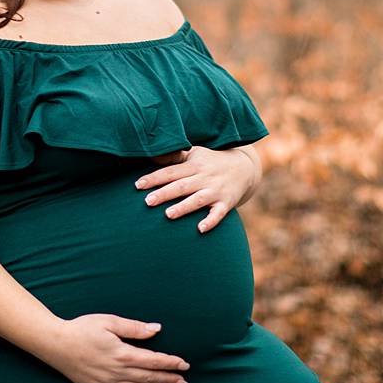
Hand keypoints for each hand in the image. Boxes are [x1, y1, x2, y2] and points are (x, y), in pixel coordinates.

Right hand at [41, 314, 189, 382]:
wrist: (55, 344)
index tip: (185, 364)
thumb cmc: (82, 328)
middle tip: (185, 381)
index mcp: (123, 353)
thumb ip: (134, 328)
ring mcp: (108, 382)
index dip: (171, 363)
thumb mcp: (109, 321)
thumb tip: (156, 329)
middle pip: (150, 377)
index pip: (154, 360)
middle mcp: (118, 371)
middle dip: (169, 378)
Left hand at [135, 146, 259, 232]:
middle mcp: (204, 178)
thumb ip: (173, 156)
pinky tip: (200, 229)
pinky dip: (210, 221)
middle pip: (181, 186)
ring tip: (168, 215)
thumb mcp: (194, 154)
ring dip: (183, 207)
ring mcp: (215, 190)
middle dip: (164, 194)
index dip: (154, 178)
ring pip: (197, 199)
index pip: (170, 172)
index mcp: (193, 165)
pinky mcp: (226, 203)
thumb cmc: (211, 161)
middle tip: (147, 202)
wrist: (244, 168)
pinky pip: (218, 213)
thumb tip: (150, 154)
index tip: (137, 185)